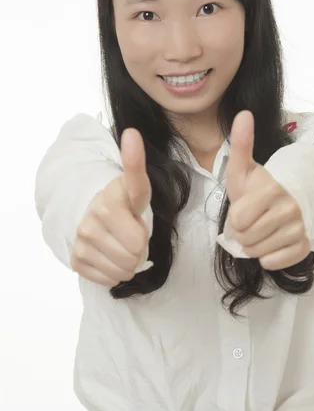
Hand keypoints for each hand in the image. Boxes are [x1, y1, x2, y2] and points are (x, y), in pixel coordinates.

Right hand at [70, 128, 151, 285]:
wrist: (94, 220)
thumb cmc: (123, 206)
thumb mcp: (137, 189)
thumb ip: (136, 170)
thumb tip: (131, 132)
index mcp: (113, 197)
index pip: (132, 182)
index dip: (133, 162)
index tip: (132, 136)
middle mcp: (94, 217)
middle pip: (136, 251)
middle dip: (140, 247)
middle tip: (132, 234)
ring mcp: (82, 238)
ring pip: (124, 268)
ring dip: (129, 262)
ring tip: (122, 245)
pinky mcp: (77, 258)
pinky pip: (109, 278)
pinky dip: (115, 272)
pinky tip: (111, 256)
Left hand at [225, 111, 310, 269]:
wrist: (288, 199)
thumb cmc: (258, 186)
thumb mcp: (244, 168)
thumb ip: (241, 143)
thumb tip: (243, 113)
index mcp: (272, 189)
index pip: (237, 222)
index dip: (235, 218)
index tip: (244, 207)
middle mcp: (290, 209)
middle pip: (246, 239)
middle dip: (243, 232)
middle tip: (252, 219)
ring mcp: (300, 228)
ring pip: (259, 252)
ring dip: (255, 244)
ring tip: (261, 228)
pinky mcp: (305, 245)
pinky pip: (276, 262)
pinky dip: (269, 256)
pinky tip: (273, 241)